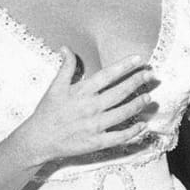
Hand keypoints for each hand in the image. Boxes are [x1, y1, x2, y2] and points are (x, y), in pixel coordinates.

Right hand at [19, 47, 153, 165]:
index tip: (138, 59)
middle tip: (151, 75)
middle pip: (120, 92)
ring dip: (138, 104)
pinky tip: (142, 124)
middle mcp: (91, 107)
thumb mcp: (55, 86)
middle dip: (137, 82)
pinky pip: (120, 136)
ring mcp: (95, 126)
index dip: (124, 66)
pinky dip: (133, 131)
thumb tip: (66, 48)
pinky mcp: (97, 142)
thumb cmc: (47, 112)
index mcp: (82, 92)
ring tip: (148, 97)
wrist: (39, 139)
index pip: (108, 75)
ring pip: (124, 113)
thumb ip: (65, 67)